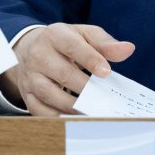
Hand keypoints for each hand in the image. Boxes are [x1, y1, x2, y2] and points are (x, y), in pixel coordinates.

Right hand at [0, 23, 134, 115]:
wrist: (30, 49)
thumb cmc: (65, 43)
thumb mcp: (85, 35)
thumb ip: (106, 44)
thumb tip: (128, 49)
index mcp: (55, 35)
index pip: (73, 47)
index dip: (91, 60)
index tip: (106, 72)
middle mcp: (39, 55)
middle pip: (63, 74)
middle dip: (85, 88)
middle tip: (104, 98)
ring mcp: (30, 76)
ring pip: (50, 94)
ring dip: (72, 106)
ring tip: (92, 111)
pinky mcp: (27, 94)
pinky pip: (39, 110)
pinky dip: (56, 118)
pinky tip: (73, 119)